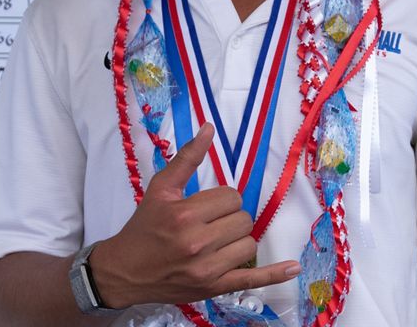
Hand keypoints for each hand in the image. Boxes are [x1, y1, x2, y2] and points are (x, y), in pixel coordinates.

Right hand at [89, 123, 300, 307]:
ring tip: (217, 242)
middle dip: (230, 218)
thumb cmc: (143, 227)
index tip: (206, 206)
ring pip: (249, 244)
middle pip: (243, 220)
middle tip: (209, 223)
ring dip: (238, 240)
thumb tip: (209, 128)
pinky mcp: (213, 288)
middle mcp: (197, 242)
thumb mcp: (161, 189)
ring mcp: (207, 270)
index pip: (232, 197)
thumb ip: (187, 158)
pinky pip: (252, 279)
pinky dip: (274, 275)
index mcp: (185, 214)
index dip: (222, 199)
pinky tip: (292, 268)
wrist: (124, 271)